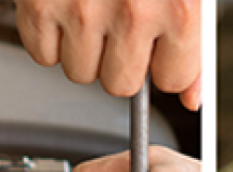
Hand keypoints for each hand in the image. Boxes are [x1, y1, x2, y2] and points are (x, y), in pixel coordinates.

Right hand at [14, 0, 201, 110]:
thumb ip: (193, 48)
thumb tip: (191, 100)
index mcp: (180, 11)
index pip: (170, 82)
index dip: (161, 65)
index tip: (154, 45)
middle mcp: (133, 12)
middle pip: (120, 86)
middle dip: (119, 62)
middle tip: (117, 24)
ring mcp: (83, 9)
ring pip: (80, 73)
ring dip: (84, 50)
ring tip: (91, 9)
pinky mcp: (39, 4)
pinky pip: (42, 54)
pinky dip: (49, 36)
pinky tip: (64, 6)